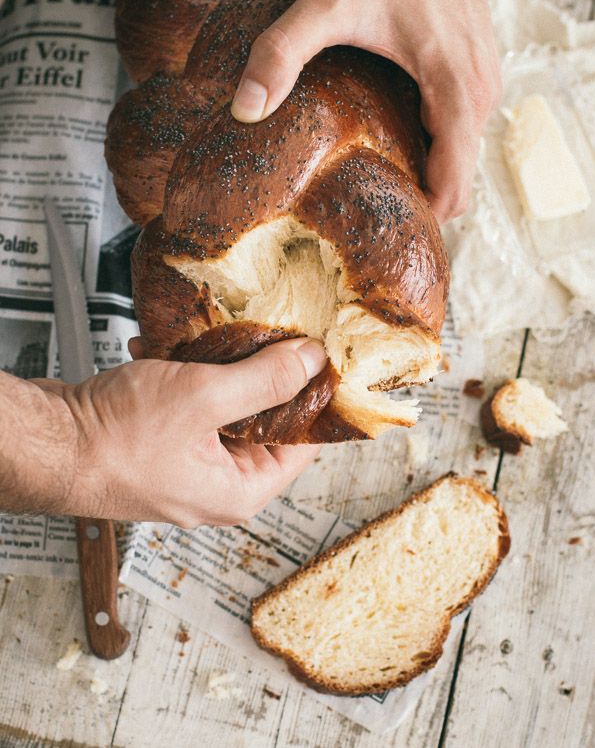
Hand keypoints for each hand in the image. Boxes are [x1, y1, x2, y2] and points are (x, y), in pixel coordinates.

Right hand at [7, 338, 324, 525]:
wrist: (46, 443)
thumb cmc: (112, 441)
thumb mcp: (204, 398)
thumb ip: (265, 379)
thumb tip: (312, 362)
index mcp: (241, 489)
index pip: (304, 442)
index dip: (314, 396)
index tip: (321, 355)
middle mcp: (218, 483)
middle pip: (265, 419)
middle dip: (258, 371)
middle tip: (265, 331)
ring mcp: (188, 463)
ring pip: (224, 404)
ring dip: (214, 367)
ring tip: (203, 341)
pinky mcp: (161, 443)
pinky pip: (189, 403)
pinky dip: (181, 374)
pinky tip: (162, 351)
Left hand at [231, 0, 499, 222]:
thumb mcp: (325, 2)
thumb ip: (280, 53)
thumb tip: (244, 109)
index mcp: (455, 88)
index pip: (455, 180)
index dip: (424, 215)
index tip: (387, 240)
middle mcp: (480, 90)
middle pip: (460, 175)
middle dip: (422, 201)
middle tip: (368, 217)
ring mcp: (483, 78)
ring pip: (462, 152)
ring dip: (427, 172)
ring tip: (376, 184)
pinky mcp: (475, 66)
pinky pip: (460, 126)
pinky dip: (434, 143)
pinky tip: (393, 141)